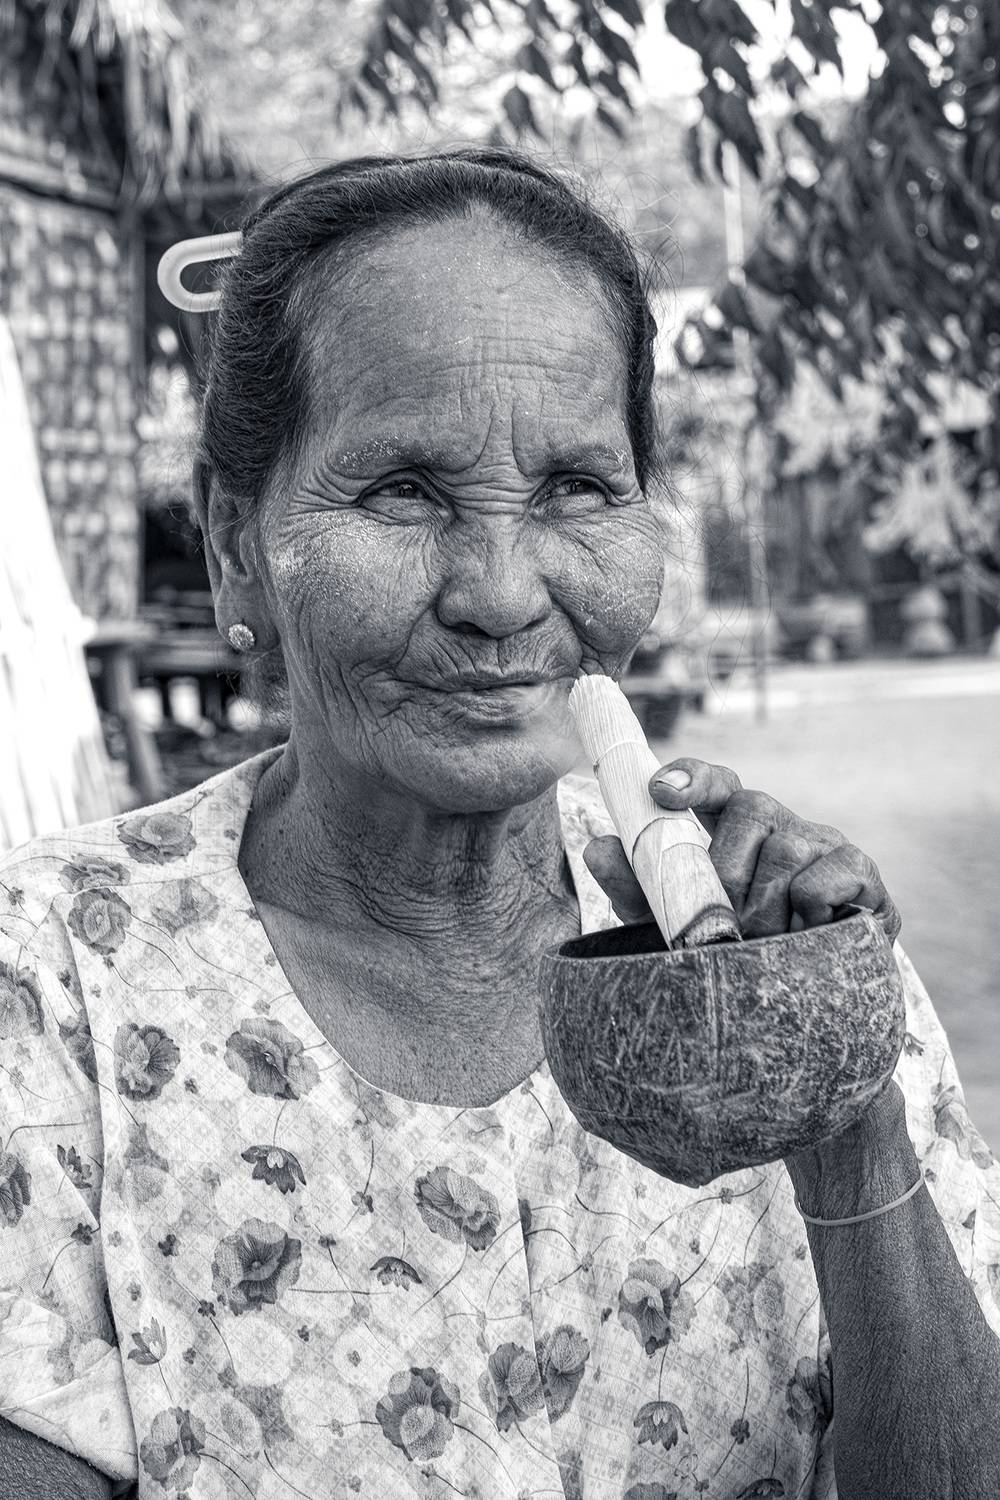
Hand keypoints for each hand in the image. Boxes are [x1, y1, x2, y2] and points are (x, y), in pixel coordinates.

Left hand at [583, 757, 899, 942]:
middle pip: (751, 810)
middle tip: (722, 925)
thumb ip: (637, 887)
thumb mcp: (674, 927)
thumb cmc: (731, 957)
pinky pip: (825, 877)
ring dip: (765, 909)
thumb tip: (597, 846)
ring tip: (762, 946)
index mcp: (733, 830)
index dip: (692, 777)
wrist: (803, 1016)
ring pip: (786, 851)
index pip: (717, 783)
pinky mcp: (862, 872)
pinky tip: (806, 938)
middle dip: (728, 873)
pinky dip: (807, 911)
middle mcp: (780, 825)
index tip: (660, 791)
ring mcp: (823, 844)